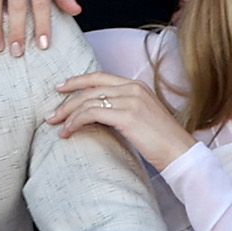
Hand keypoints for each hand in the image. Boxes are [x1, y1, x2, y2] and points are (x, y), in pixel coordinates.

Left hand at [48, 67, 195, 170]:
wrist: (180, 153)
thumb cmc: (161, 141)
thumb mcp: (140, 118)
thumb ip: (121, 110)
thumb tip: (96, 115)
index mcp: (137, 86)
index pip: (100, 77)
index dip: (78, 81)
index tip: (61, 88)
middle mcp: (133, 88)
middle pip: (90, 88)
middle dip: (67, 100)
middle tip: (51, 113)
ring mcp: (130, 100)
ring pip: (88, 100)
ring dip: (68, 113)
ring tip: (56, 125)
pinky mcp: (127, 116)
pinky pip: (92, 114)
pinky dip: (76, 122)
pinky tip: (68, 132)